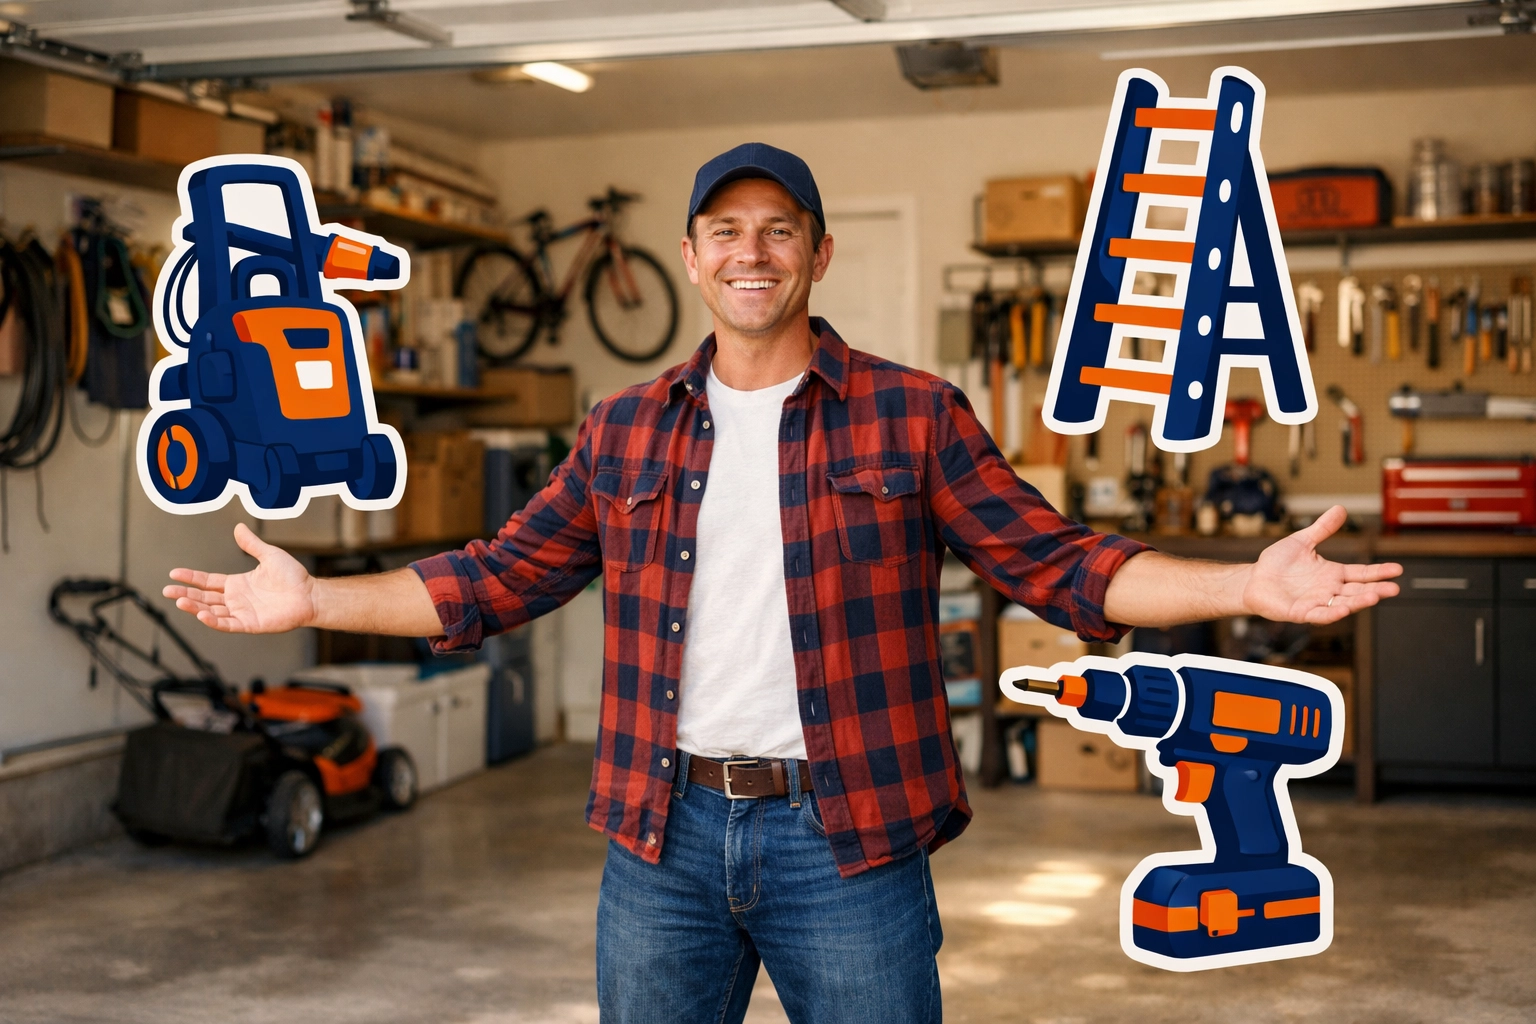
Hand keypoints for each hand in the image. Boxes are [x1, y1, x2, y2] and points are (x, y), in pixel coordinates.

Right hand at [163, 523, 316, 632]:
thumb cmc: (294, 577)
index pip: (208, 581)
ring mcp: (242, 612)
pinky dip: (214, 621)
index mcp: (237, 584)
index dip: (191, 577)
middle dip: (185, 594)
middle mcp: (236, 599)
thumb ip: (251, 544)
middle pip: (204, 597)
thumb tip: (238, 527)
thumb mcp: (269, 555)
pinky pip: (228, 624)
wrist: (310, 594)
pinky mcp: (250, 624)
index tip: (174, 573)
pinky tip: (201, 615)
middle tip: (167, 591)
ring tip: (179, 602)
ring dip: (195, 607)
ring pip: (212, 611)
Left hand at [1243, 505, 1400, 623]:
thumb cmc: (1277, 563)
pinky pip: (1320, 614)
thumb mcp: (1302, 541)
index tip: (1397, 569)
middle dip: (1376, 590)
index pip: (1361, 574)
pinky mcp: (1301, 612)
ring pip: (1343, 604)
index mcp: (1332, 574)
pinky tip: (1344, 609)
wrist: (1252, 579)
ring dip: (1359, 602)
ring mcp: (1316, 602)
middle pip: (1357, 591)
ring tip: (1374, 597)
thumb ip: (1322, 528)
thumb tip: (1341, 508)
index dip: (1378, 572)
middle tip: (1394, 588)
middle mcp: (1328, 590)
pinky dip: (1332, 613)